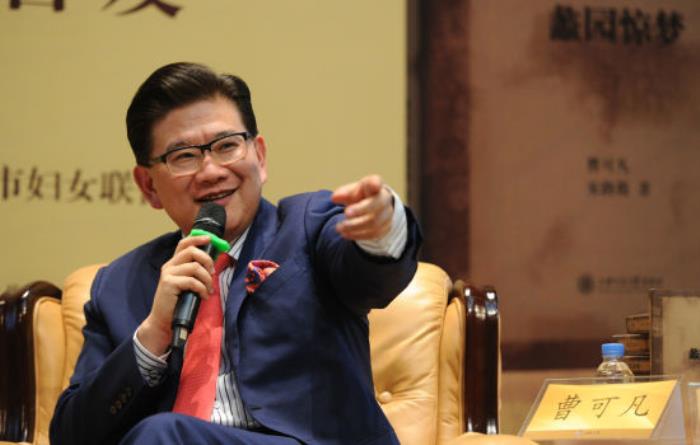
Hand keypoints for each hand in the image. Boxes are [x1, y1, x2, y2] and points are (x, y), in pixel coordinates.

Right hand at [136, 235, 213, 355]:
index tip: (210, 239)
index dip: (197, 238)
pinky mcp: (168, 284)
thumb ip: (195, 272)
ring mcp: (168, 274)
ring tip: (209, 289)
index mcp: (174, 263)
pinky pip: (192, 281)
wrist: (163, 320)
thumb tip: (212, 264)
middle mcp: (169, 266)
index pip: (184, 243)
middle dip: (207, 260)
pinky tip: (203, 296)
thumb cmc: (179, 302)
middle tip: (213, 272)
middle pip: (191, 251)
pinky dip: (202, 289)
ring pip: (195, 267)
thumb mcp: (187, 283)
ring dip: (207, 278)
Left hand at [331, 174, 393, 240]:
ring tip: (340, 227)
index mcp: (374, 185)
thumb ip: (344, 193)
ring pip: (374, 222)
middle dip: (361, 209)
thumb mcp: (352, 191)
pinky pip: (373, 234)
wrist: (372, 209)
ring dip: (355, 226)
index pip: (376, 182)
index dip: (376, 184)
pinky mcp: (384, 228)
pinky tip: (346, 234)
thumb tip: (335, 198)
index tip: (374, 185)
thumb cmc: (361, 196)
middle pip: (378, 204)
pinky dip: (357, 234)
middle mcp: (383, 199)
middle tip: (346, 213)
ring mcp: (386, 214)